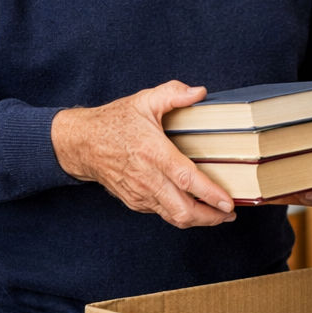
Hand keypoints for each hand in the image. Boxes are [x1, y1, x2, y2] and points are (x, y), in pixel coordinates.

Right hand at [52, 81, 238, 228]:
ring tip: (218, 215)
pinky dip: (180, 214)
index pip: (186, 179)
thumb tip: (200, 92)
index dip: (209, 194)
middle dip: (211, 217)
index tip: (229, 202)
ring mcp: (140, 194)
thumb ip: (173, 94)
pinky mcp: (135, 202)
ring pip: (174, 217)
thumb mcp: (144, 100)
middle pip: (183, 210)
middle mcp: (147, 178)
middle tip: (229, 212)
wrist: (81, 143)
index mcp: (153, 152)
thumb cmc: (114, 122)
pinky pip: (162, 213)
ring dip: (199, 220)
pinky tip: (194, 207)